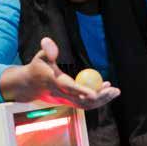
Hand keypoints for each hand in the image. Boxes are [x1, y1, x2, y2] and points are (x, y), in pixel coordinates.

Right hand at [0, 37, 119, 109]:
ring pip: (86, 104)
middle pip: (82, 101)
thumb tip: (47, 40)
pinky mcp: (70, 101)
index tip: (96, 93)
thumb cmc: (38, 67)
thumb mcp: (40, 56)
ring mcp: (66, 100)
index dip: (83, 91)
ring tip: (116, 91)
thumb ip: (47, 49)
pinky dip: (97, 98)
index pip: (70, 88)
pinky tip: (108, 89)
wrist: (30, 85)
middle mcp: (62, 94)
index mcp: (55, 83)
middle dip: (100, 97)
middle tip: (114, 89)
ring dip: (102, 99)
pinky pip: (85, 103)